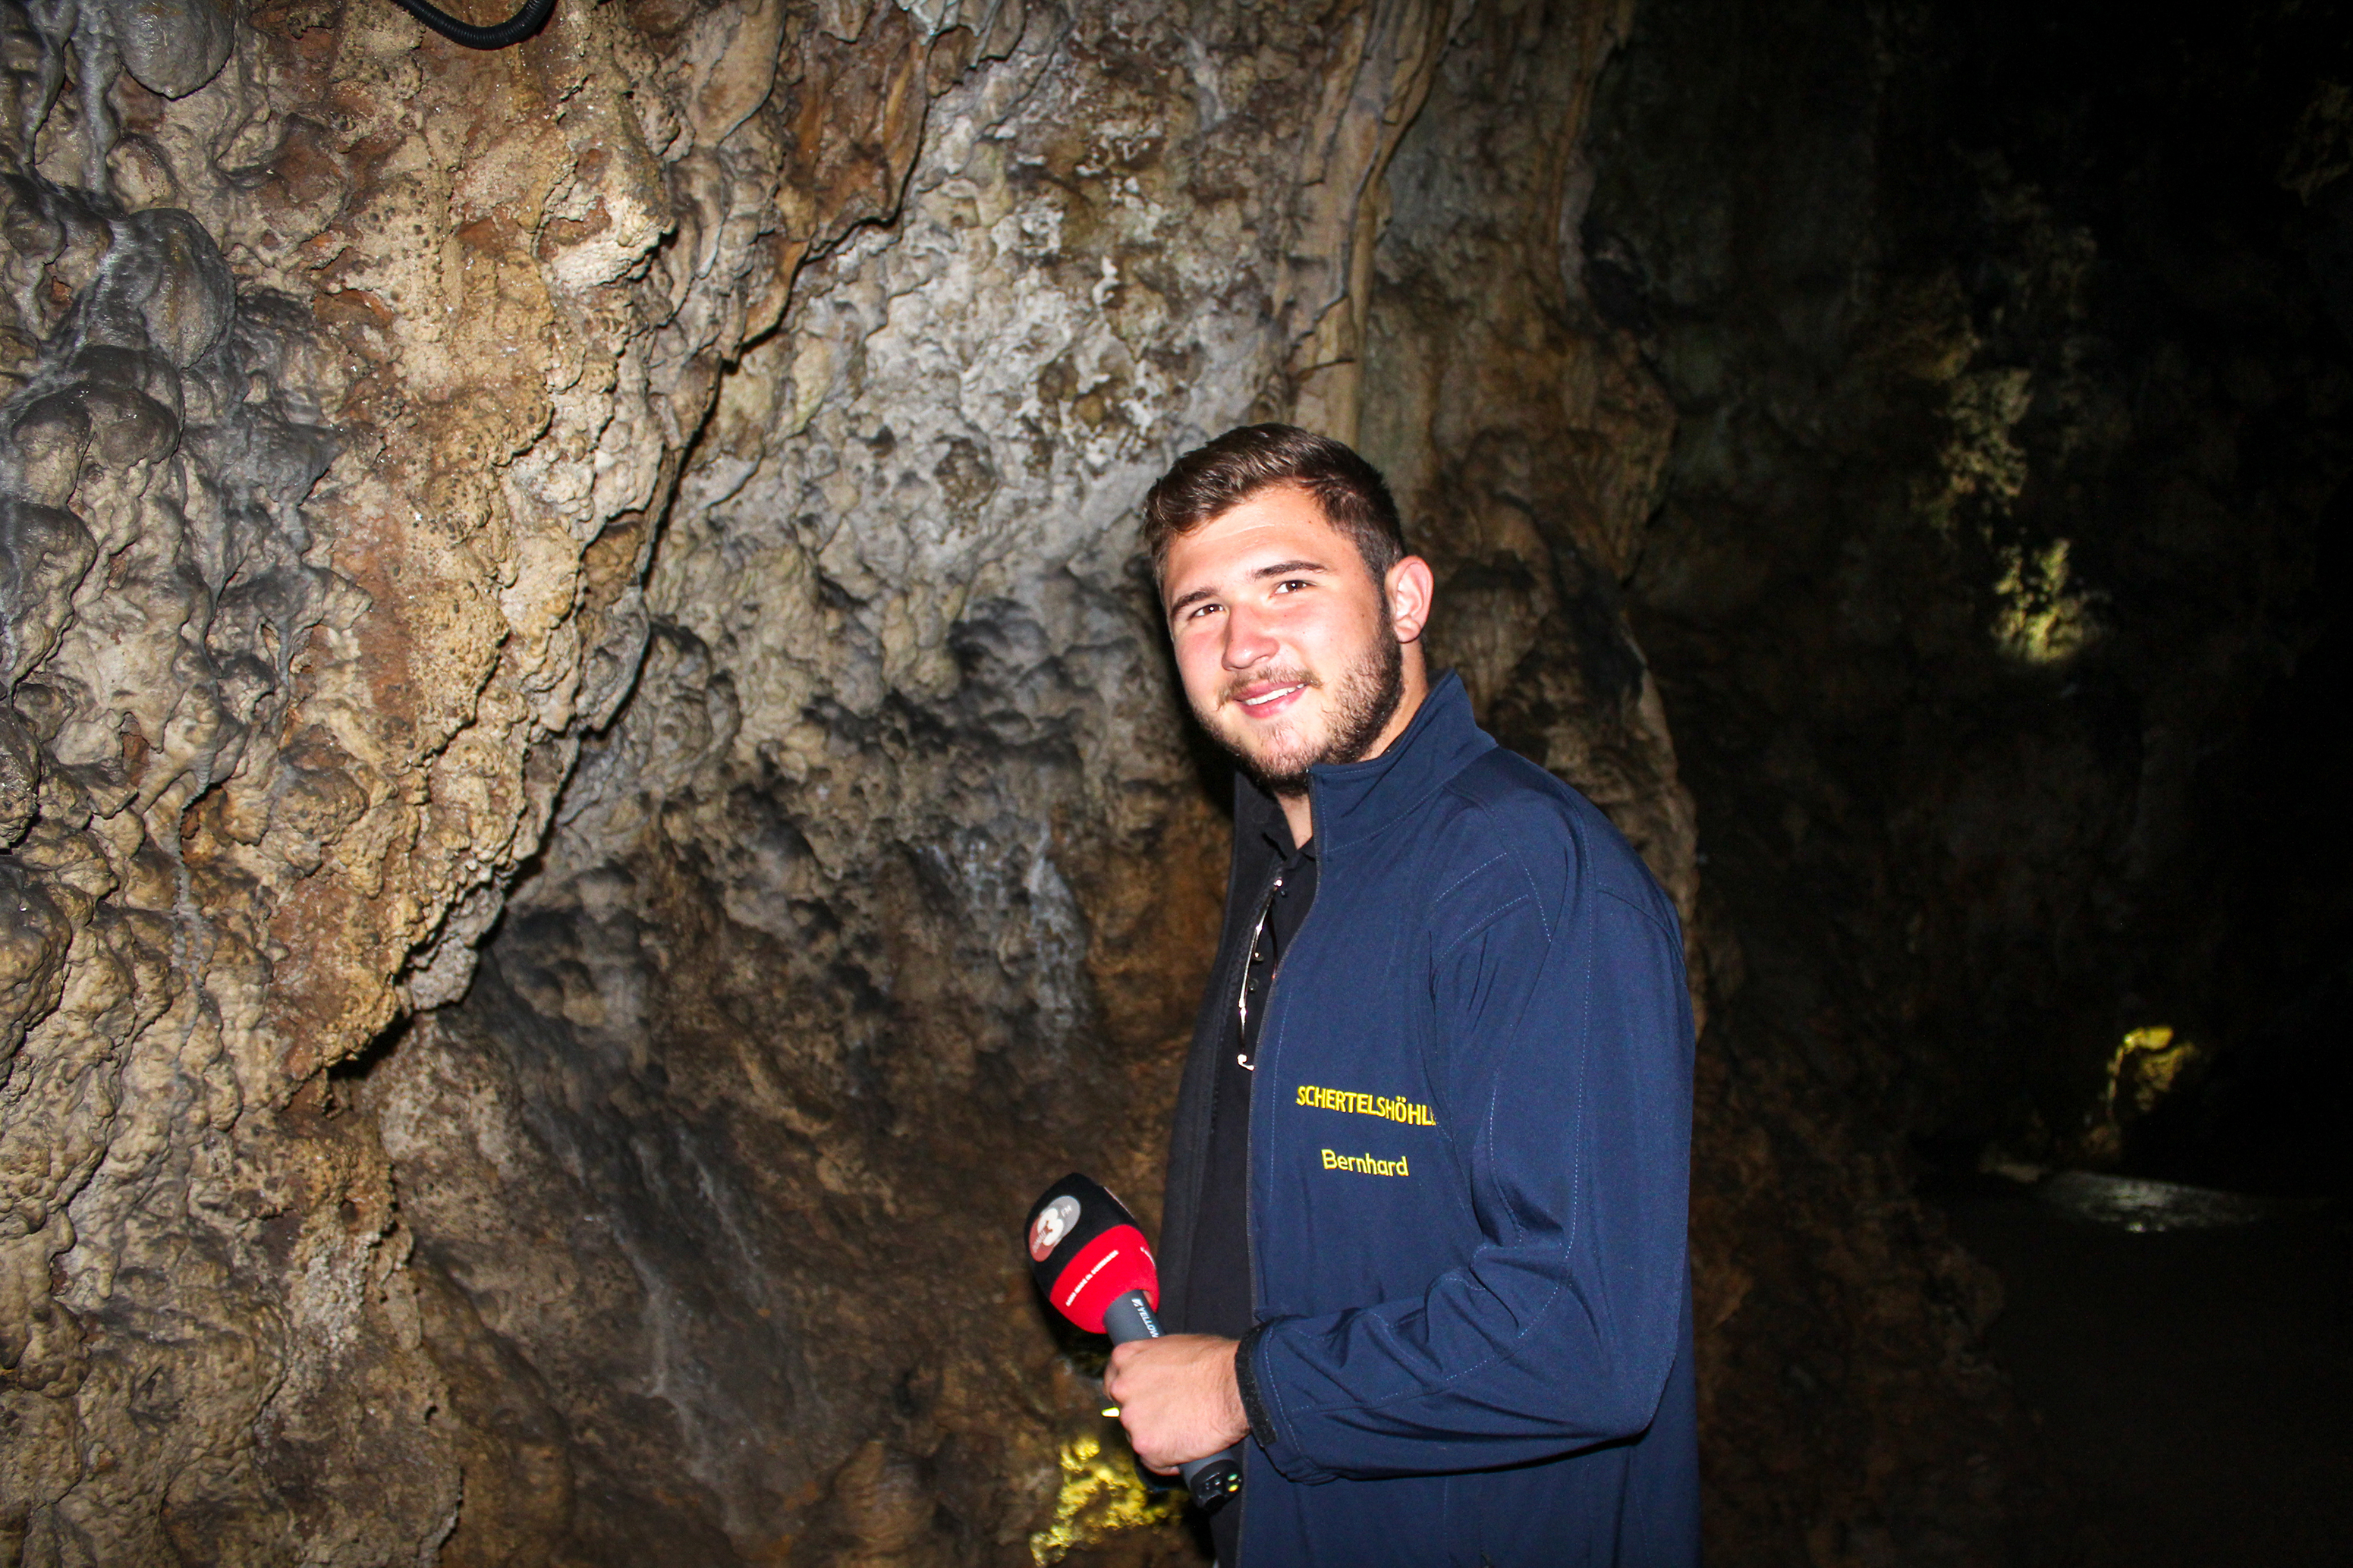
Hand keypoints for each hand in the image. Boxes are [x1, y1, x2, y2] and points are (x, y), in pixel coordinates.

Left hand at [1101, 1334, 1248, 1473]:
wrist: (1235, 1385)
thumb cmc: (1215, 1362)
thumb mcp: (1175, 1346)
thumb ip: (1154, 1362)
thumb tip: (1158, 1374)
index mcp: (1126, 1359)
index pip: (1113, 1382)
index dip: (1129, 1394)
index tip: (1140, 1401)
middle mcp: (1122, 1389)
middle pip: (1125, 1411)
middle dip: (1145, 1416)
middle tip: (1171, 1416)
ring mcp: (1132, 1420)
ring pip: (1139, 1437)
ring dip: (1157, 1438)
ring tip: (1185, 1431)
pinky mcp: (1147, 1447)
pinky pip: (1154, 1462)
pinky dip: (1169, 1460)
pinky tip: (1186, 1449)